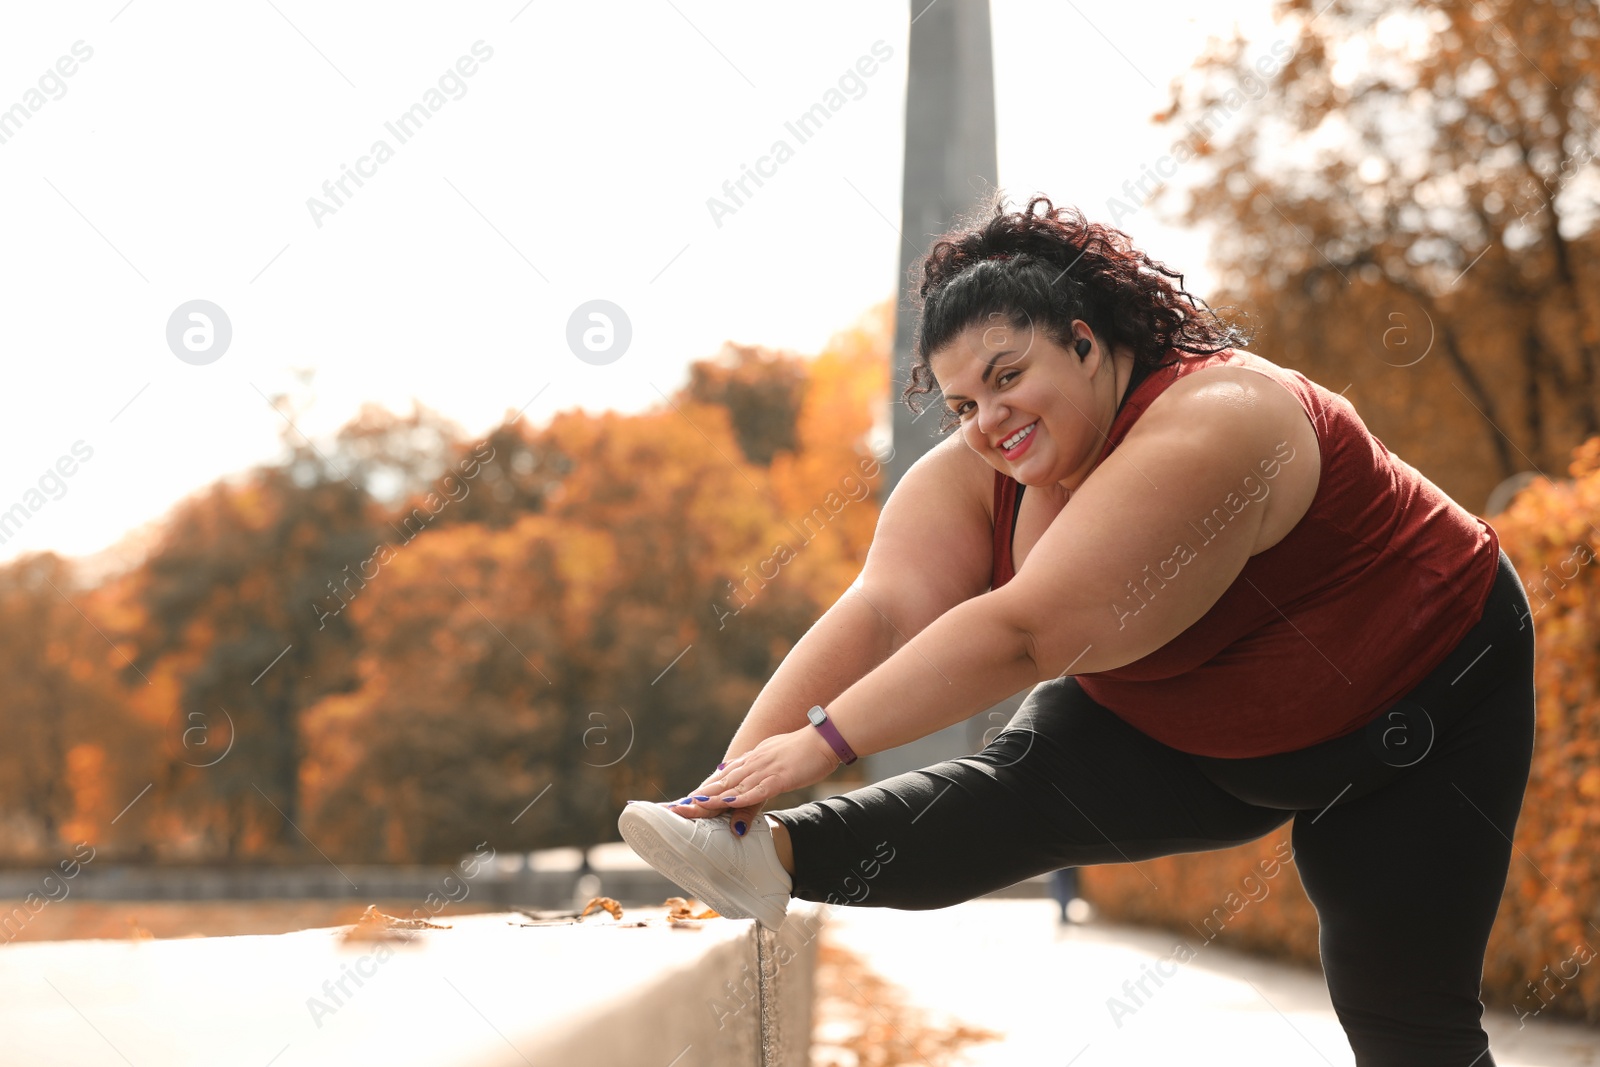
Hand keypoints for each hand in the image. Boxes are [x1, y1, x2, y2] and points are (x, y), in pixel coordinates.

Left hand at [672, 727, 839, 829]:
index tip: (684, 801)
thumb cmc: (805, 750)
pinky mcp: (779, 777)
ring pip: (733, 787)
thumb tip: (746, 783)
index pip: (723, 778)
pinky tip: (726, 803)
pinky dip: (740, 797)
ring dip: (711, 798)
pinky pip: (757, 789)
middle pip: (721, 783)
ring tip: (690, 807)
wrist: (825, 737)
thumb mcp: (777, 762)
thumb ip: (759, 775)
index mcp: (752, 761)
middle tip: (675, 808)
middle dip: (698, 797)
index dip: (703, 790)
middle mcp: (753, 764)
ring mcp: (765, 770)